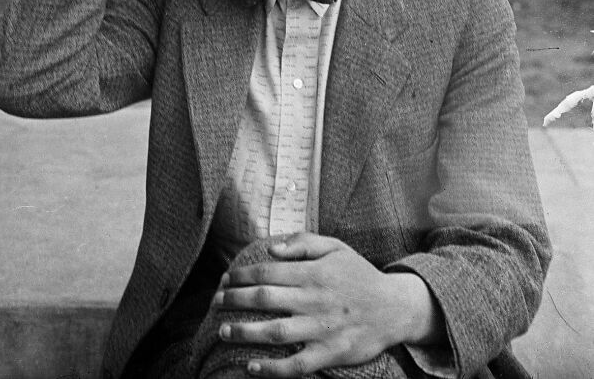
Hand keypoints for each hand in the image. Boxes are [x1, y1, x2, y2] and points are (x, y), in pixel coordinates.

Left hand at [214, 233, 437, 376]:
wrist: (394, 308)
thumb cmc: (359, 275)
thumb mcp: (335, 247)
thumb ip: (303, 243)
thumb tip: (271, 248)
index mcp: (313, 272)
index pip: (267, 272)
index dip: (241, 275)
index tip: (225, 278)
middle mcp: (314, 300)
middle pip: (265, 300)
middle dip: (234, 300)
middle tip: (215, 303)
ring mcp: (321, 329)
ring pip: (275, 332)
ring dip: (245, 332)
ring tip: (223, 331)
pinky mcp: (330, 354)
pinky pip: (296, 365)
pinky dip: (272, 368)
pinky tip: (251, 366)